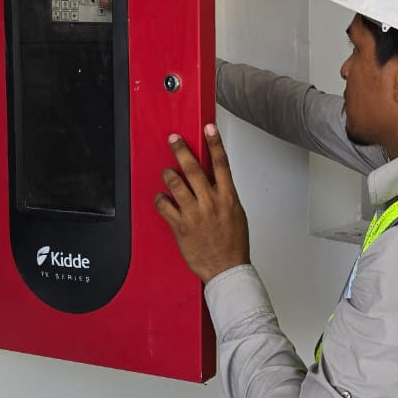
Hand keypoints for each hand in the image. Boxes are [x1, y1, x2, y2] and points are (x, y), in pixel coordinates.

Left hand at [155, 124, 249, 283]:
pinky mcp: (180, 226)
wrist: (227, 269)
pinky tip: (161, 198)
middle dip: (181, 150)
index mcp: (228, 198)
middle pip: (193, 168)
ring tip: (167, 172)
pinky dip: (160, 199)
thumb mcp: (236, 214)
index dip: (215, 143)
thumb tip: (215, 180)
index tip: (209, 128)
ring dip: (168, 174)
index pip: (221, 163)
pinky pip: (164, 206)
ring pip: (175, 184)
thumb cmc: (233, 244)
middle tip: (174, 139)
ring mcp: (194, 214)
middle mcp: (211, 203)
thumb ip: (224, 195)